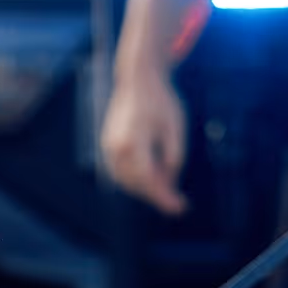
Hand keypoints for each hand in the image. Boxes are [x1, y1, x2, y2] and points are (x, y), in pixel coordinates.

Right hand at [101, 66, 188, 215]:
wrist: (137, 79)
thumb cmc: (160, 101)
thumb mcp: (176, 128)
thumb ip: (174, 157)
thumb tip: (169, 183)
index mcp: (134, 143)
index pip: (149, 181)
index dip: (165, 197)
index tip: (180, 208)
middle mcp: (116, 149)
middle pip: (137, 185)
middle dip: (157, 195)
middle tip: (178, 199)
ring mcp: (108, 149)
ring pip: (127, 182)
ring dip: (146, 189)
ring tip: (166, 186)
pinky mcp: (107, 146)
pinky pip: (120, 172)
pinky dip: (135, 179)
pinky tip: (152, 176)